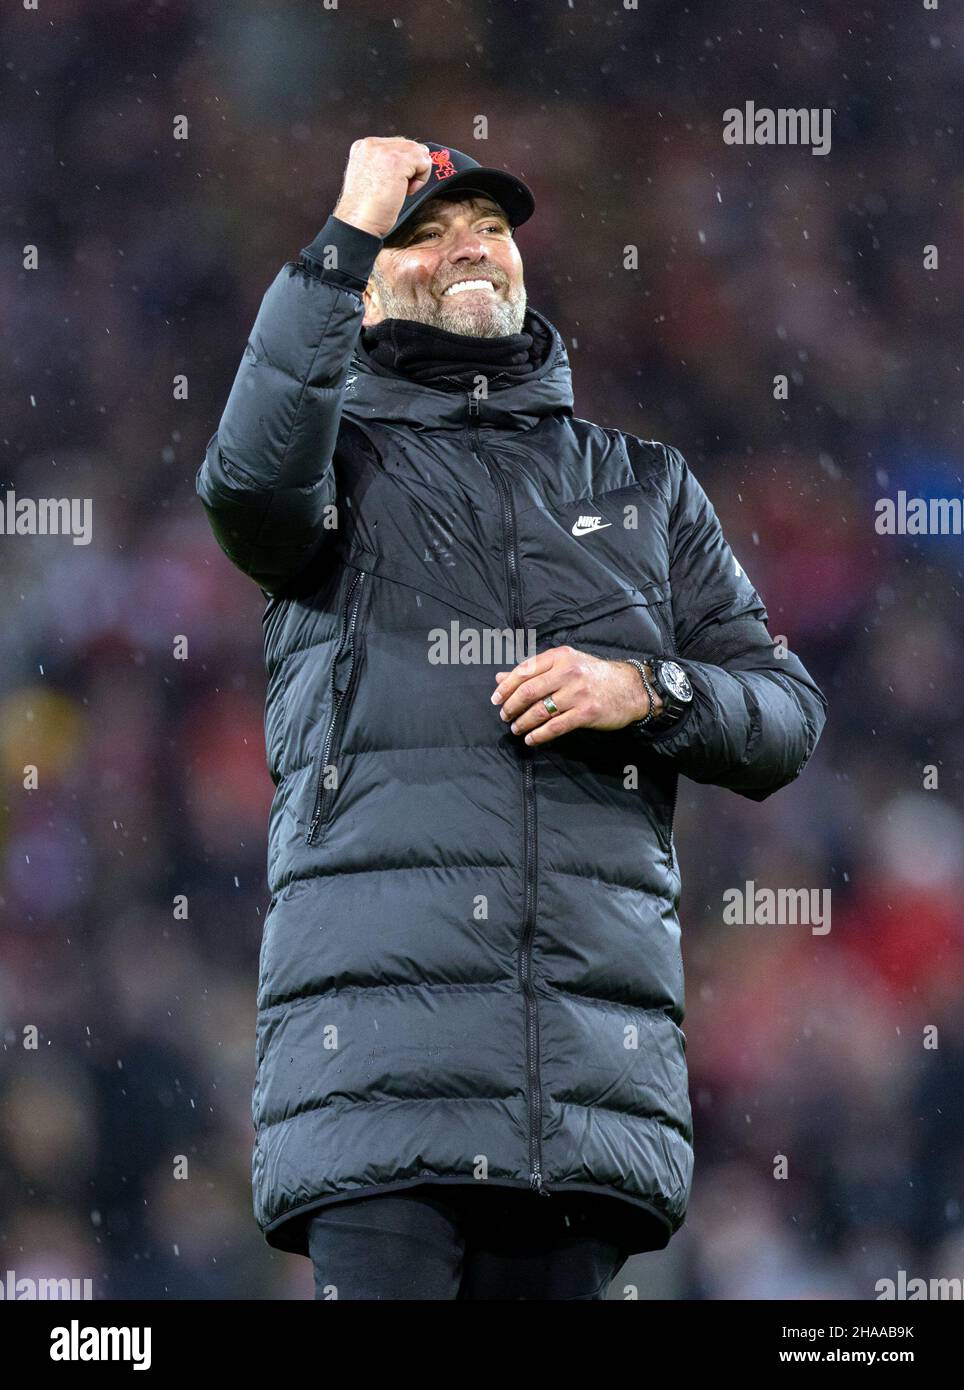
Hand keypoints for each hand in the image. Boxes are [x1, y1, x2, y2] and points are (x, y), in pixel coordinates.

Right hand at [333, 137, 433, 238]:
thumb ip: (383, 164)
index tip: (391, 184)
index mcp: (363, 147)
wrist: (359, 223)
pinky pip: (425, 162)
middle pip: (410, 146)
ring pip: (419, 152)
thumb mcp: (370, 177)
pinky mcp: (397, 161)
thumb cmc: (365, 210)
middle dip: (410, 168)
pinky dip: (421, 180)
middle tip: (396, 188)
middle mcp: (372, 144)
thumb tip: (409, 163)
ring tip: (401, 189)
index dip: (403, 166)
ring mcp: (384, 150)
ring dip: (417, 174)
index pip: (397, 145)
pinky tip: (406, 191)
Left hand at [491, 648, 662, 745]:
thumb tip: (499, 678)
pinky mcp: (586, 713)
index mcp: (560, 657)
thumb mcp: (565, 665)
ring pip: (540, 710)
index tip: (496, 699)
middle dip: (511, 706)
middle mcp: (568, 672)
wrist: (630, 687)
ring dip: (523, 722)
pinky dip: (539, 735)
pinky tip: (531, 739)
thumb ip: (533, 671)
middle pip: (528, 691)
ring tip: (516, 729)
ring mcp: (578, 693)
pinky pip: (555, 726)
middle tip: (504, 716)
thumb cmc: (593, 675)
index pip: (524, 670)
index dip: (506, 687)